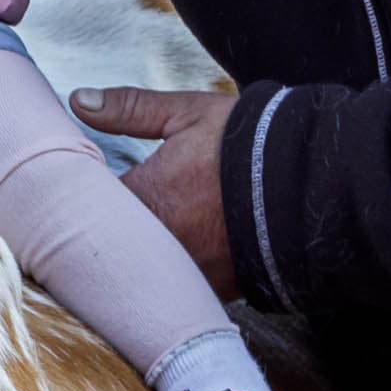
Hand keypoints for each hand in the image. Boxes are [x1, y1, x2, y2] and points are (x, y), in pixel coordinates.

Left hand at [71, 86, 236, 294]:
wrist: (321, 186)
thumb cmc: (254, 145)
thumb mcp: (189, 113)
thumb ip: (130, 109)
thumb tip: (79, 100)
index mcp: (145, 198)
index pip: (85, 206)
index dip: (75, 199)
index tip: (68, 191)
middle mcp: (161, 243)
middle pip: (108, 247)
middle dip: (98, 234)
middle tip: (88, 223)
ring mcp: (189, 271)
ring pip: (141, 271)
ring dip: (133, 259)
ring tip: (133, 242)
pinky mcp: (219, 290)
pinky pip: (178, 288)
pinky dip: (170, 277)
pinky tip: (169, 262)